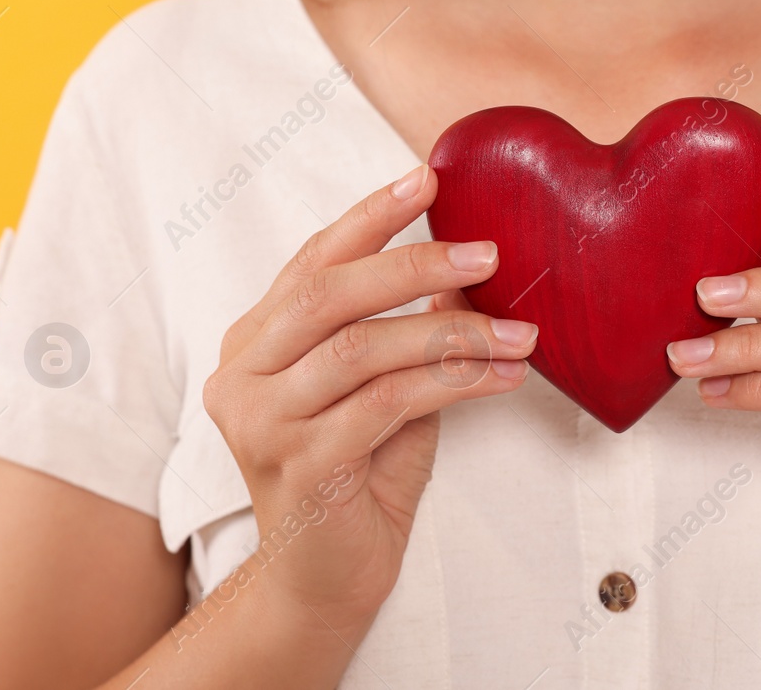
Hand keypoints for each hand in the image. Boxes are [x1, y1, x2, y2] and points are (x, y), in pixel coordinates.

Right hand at [202, 165, 535, 638]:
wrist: (324, 582)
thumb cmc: (356, 476)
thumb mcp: (382, 388)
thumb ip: (404, 331)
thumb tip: (461, 269)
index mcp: (253, 342)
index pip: (311, 261)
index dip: (369, 216)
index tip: (426, 178)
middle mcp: (242, 376)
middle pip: (328, 294)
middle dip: (414, 263)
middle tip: (487, 254)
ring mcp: (262, 424)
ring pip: (363, 349)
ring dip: (452, 333)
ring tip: (518, 333)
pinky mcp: (300, 468)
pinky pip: (388, 405)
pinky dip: (455, 383)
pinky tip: (502, 377)